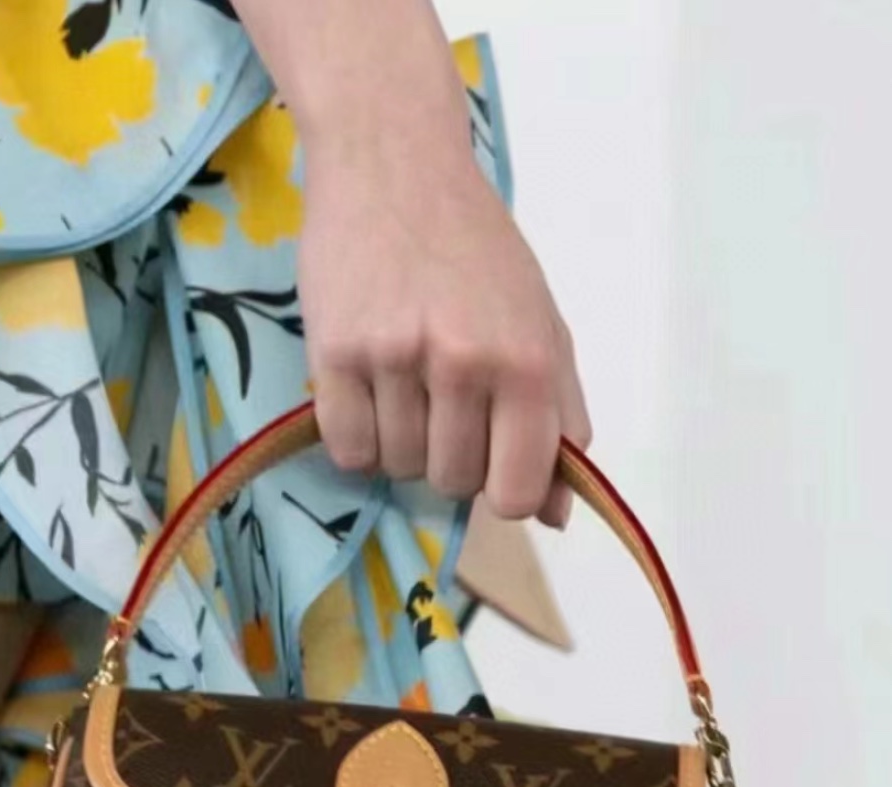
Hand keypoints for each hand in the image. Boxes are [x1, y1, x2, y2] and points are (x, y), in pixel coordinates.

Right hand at [233, 0, 592, 524]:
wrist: (394, 165)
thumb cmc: (476, 249)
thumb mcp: (541, 322)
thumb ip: (558, 417)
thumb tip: (558, 515)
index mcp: (527, 360)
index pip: (518, 490)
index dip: (506, 495)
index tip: (493, 468)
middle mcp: (464, 363)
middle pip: (453, 482)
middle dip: (449, 458)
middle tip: (443, 403)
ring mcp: (394, 359)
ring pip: (397, 468)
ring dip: (400, 444)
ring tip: (403, 386)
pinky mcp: (333, 354)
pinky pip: (347, 449)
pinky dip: (358, 438)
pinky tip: (368, 393)